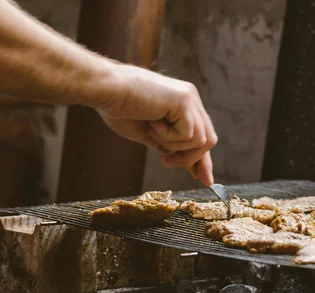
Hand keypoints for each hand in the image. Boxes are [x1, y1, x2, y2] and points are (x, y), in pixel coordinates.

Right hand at [96, 64, 216, 185]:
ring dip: (173, 145)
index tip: (205, 180)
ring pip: (201, 141)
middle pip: (208, 140)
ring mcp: (189, 99)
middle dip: (190, 159)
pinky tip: (152, 123)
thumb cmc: (118, 109)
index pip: (201, 135)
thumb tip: (173, 157)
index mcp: (182, 103)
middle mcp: (190, 99)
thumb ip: (163, 143)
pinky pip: (188, 135)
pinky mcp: (184, 101)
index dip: (203, 159)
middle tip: (165, 161)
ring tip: (152, 131)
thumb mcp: (145, 132)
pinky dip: (168, 137)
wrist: (106, 91)